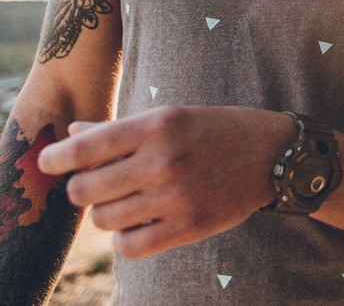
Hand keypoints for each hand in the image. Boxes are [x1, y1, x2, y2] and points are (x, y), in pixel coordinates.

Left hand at [37, 106, 294, 258]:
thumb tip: (73, 136)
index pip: (84, 149)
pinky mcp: (190, 226)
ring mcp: (177, 197)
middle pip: (85, 189)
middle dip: (82, 188)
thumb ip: (121, 129)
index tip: (49, 163)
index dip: (55, 158)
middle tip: (97, 184)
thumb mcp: (173, 116)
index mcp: (157, 126)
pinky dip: (125, 239)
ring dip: (105, 213)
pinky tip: (138, 224)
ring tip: (124, 203)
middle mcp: (164, 161)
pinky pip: (131, 246)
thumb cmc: (219, 129)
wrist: (276, 154)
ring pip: (104, 220)